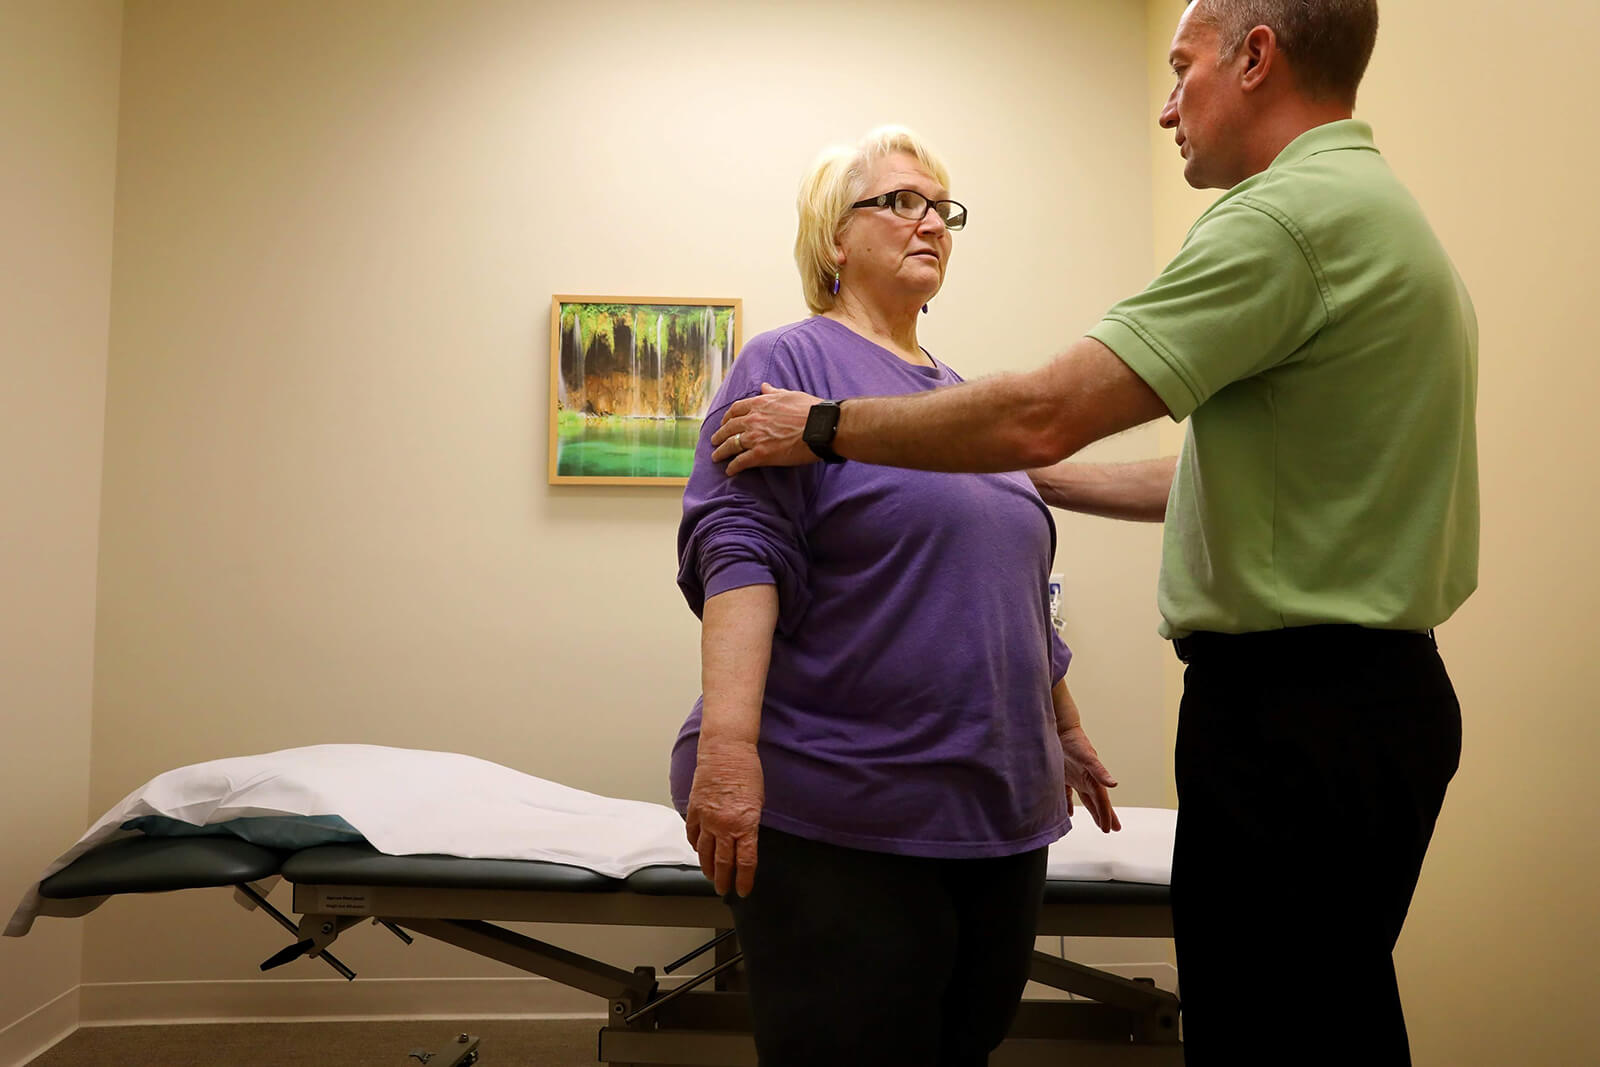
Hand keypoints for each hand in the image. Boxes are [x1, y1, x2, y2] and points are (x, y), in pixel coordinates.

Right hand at [683, 737, 763, 895]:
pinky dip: (695, 845)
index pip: (744, 862)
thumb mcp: (758, 802)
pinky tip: (697, 851)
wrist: (726, 750)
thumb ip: (750, 825)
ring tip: (710, 876)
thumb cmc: (747, 771)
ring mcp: (706, 819)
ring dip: (707, 867)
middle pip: (722, 862)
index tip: (742, 890)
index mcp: (745, 824)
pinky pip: (692, 834)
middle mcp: (723, 826)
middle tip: (723, 890)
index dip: (743, 880)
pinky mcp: (694, 810)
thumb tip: (745, 841)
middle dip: (723, 880)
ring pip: (704, 852)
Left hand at [710, 383, 821, 474]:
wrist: (821, 427)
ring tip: (716, 457)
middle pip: (729, 428)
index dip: (727, 417)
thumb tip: (765, 387)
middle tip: (715, 441)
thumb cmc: (810, 410)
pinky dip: (733, 467)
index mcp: (760, 404)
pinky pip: (741, 461)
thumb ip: (774, 393)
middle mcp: (754, 419)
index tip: (725, 422)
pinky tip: (729, 471)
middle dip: (719, 435)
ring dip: (721, 451)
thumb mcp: (790, 395)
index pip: (736, 409)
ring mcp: (756, 437)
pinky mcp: (761, 454)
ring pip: (731, 445)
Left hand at [1059, 724, 1120, 832]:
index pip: (1102, 801)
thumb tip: (1113, 784)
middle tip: (1112, 829)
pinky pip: (1067, 794)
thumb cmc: (1074, 741)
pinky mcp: (1063, 774)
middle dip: (1104, 815)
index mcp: (1092, 778)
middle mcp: (1086, 779)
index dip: (1106, 815)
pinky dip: (1069, 804)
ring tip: (1099, 822)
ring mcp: (1075, 777)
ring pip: (1085, 799)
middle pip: (1097, 801)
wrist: (1060, 727)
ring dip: (1092, 810)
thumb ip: (1099, 771)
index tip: (1109, 828)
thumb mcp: (1087, 757)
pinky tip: (1068, 813)